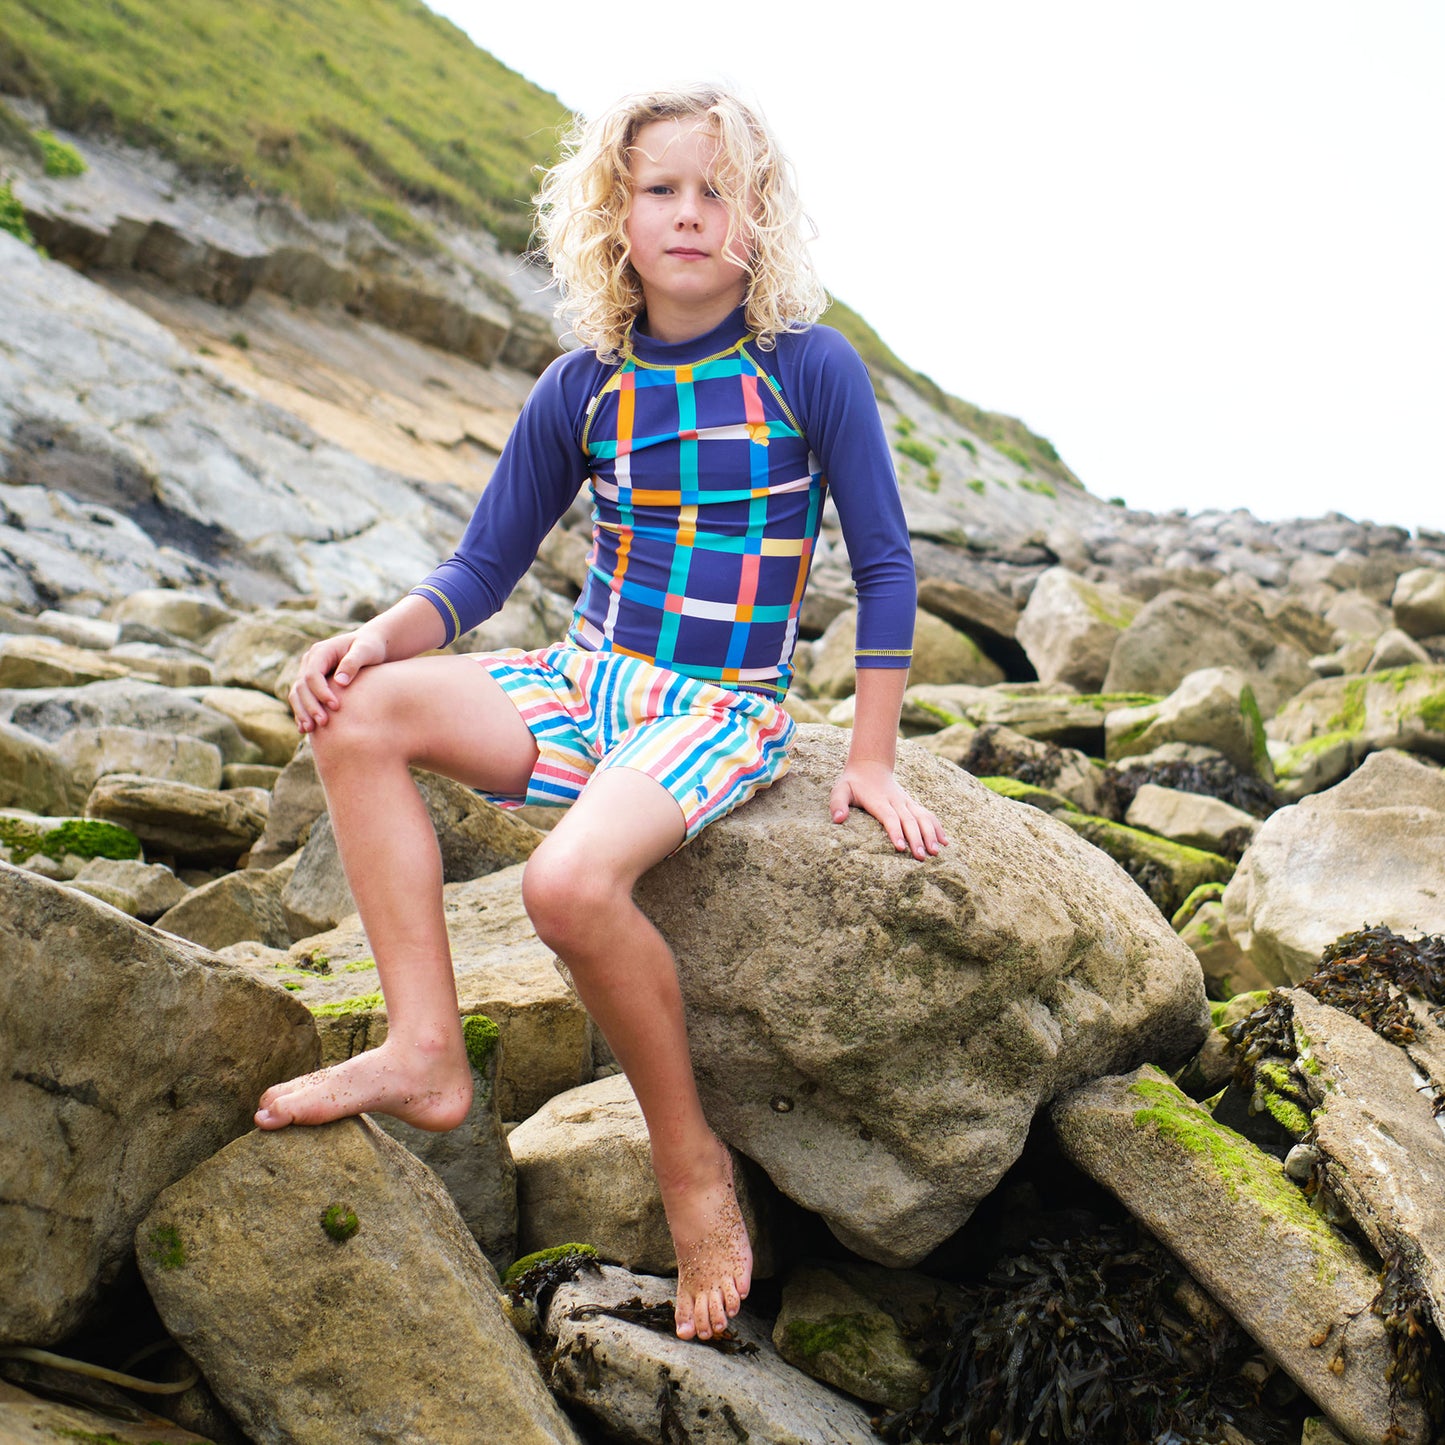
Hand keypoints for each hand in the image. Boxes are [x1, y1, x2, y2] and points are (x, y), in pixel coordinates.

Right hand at [287, 629, 385, 732]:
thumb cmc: (370, 646)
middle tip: (324, 723)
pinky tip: (305, 729)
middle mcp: (310, 661)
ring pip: (297, 694)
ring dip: (302, 712)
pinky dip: (302, 713)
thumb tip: (340, 682)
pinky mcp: (311, 683)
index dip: (321, 692)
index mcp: (321, 651)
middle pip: (301, 686)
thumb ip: (353, 663)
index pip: (312, 674)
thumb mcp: (366, 650)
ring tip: (310, 729)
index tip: (336, 707)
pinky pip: (301, 699)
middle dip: (310, 706)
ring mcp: (308, 672)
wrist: (370, 645)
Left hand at [829, 761, 948, 859]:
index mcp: (878, 801)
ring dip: (930, 834)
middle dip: (916, 838)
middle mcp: (895, 801)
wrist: (870, 766)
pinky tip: (945, 841)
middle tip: (921, 857)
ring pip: (922, 817)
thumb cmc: (852, 783)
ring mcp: (906, 802)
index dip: (895, 831)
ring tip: (936, 852)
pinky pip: (927, 815)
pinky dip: (937, 827)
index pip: (889, 817)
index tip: (900, 847)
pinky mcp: (912, 804)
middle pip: (909, 820)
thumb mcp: (840, 790)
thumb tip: (838, 819)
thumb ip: (837, 804)